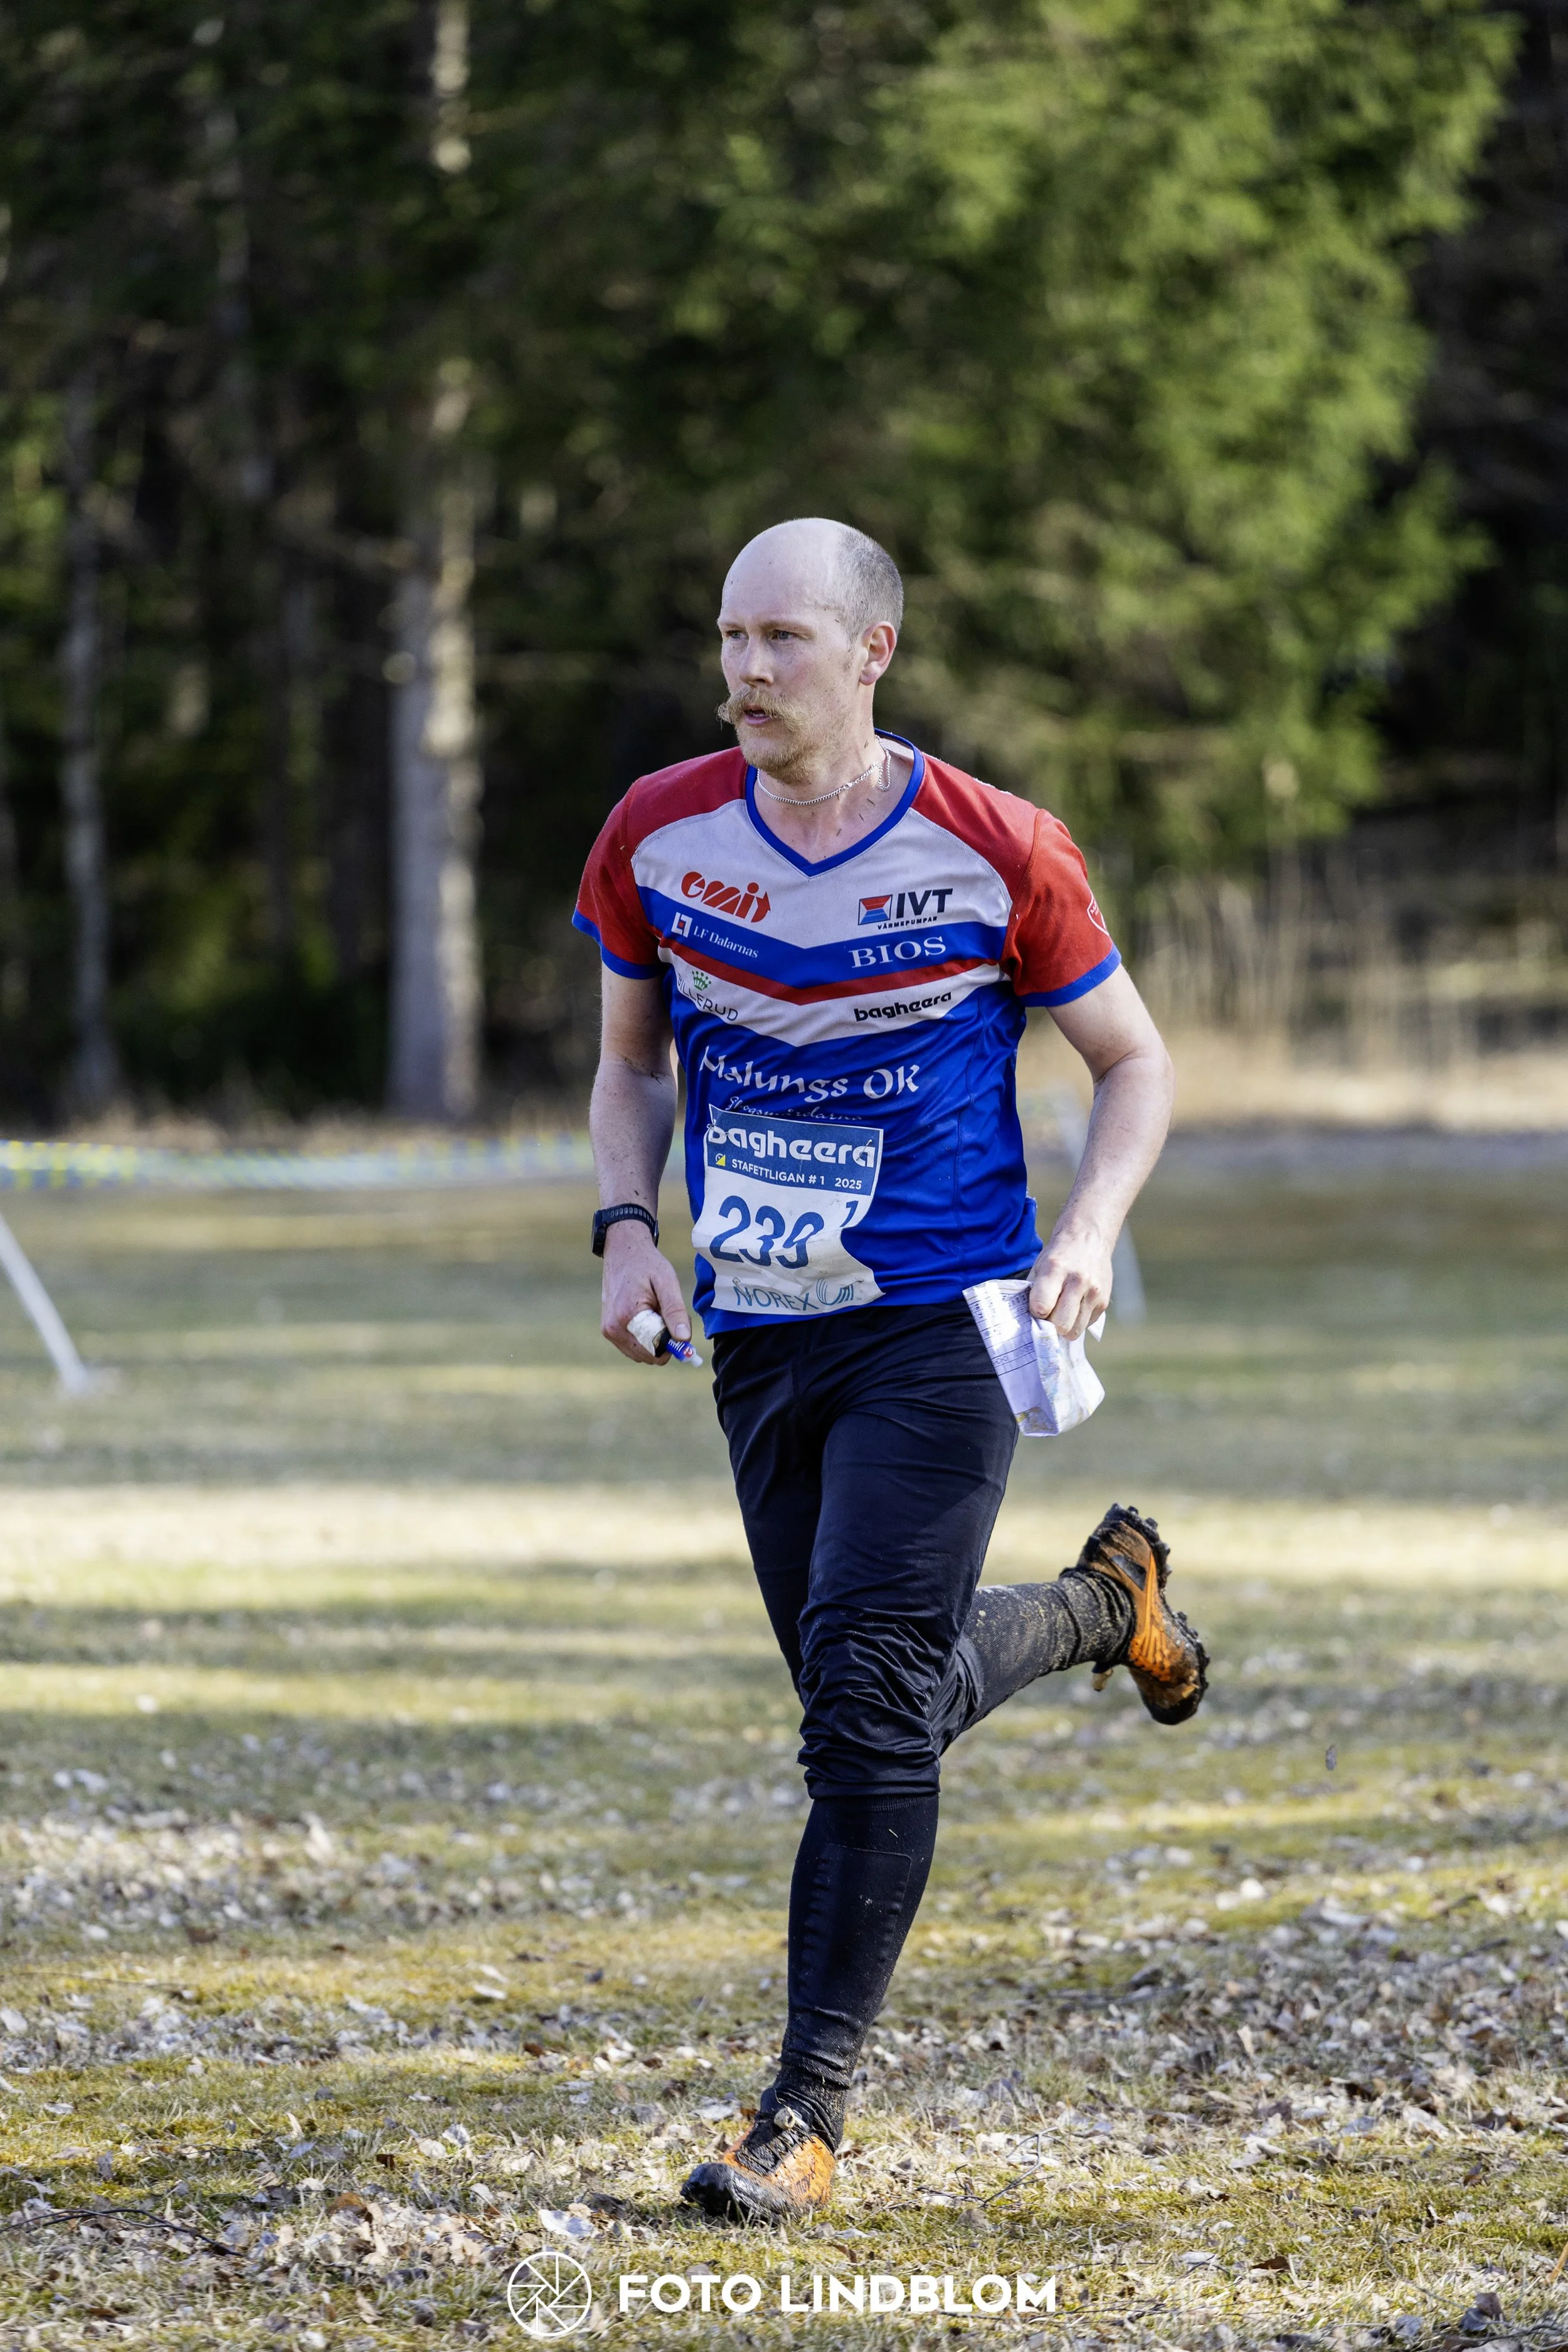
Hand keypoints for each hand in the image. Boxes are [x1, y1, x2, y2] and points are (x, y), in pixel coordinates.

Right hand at [600, 1222, 692, 1362]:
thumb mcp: (667, 1282)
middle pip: (649, 1356)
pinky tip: (648, 1316)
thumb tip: (684, 1339)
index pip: (656, 1351)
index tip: (682, 1325)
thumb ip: (675, 1311)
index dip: (674, 1343)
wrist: (622, 1251)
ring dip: (654, 1340)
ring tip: (657, 1313)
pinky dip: (645, 1338)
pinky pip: (632, 1347)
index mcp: (627, 1317)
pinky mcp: (608, 1330)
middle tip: (668, 1315)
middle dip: (664, 1341)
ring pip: (641, 1354)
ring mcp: (608, 1331)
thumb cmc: (646, 1264)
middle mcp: (613, 1329)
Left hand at [1027, 1221, 1113, 1340]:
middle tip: (1047, 1315)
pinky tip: (1074, 1307)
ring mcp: (1094, 1293)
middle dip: (1050, 1326)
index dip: (1035, 1314)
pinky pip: (1085, 1326)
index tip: (1034, 1310)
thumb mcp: (1040, 1265)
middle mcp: (1078, 1281)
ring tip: (1060, 1312)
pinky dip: (1077, 1322)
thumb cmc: (1060, 1254)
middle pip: (1060, 1325)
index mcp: (1056, 1269)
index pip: (1042, 1306)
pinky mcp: (1104, 1302)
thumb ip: (1032, 1291)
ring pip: (1074, 1331)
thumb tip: (1026, 1320)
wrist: (1090, 1237)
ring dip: (1064, 1327)